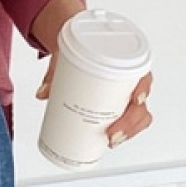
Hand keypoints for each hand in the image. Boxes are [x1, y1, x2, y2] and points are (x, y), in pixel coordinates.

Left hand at [36, 53, 153, 148]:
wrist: (81, 45)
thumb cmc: (83, 49)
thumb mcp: (69, 55)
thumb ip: (56, 73)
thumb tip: (42, 93)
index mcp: (126, 62)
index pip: (143, 76)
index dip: (142, 90)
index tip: (135, 100)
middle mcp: (131, 81)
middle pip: (140, 105)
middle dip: (130, 123)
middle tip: (111, 134)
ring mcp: (126, 95)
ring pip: (138, 116)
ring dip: (128, 131)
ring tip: (111, 140)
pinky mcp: (120, 105)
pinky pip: (129, 121)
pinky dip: (122, 132)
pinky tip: (112, 141)